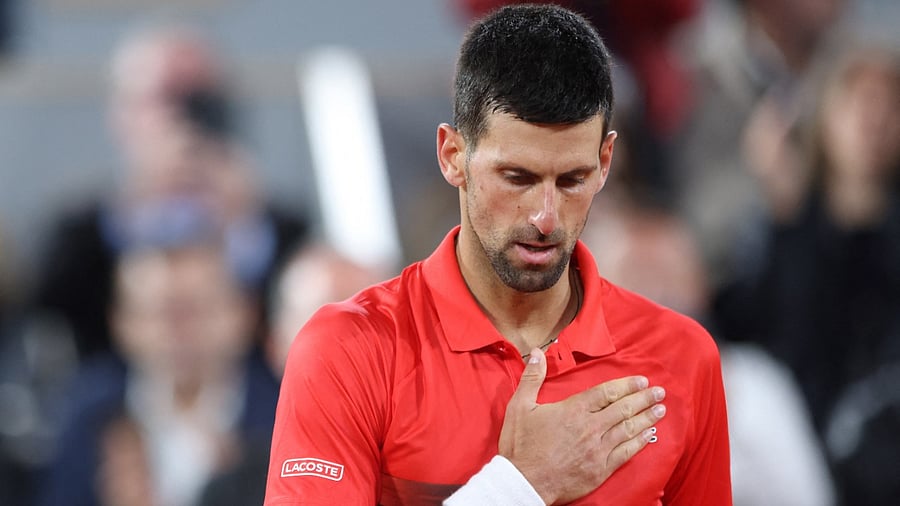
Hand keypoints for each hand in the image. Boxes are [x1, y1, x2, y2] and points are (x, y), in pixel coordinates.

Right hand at [499, 348, 665, 504]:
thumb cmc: (521, 446)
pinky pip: (626, 452)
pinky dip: (639, 442)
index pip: (606, 392)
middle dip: (643, 398)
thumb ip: (532, 377)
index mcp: (573, 409)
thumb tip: (537, 352)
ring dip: (646, 417)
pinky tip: (648, 436)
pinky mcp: (600, 468)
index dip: (626, 385)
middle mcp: (590, 427)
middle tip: (659, 391)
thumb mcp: (519, 406)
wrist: (524, 482)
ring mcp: (598, 448)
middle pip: (623, 408)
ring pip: (628, 429)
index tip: (641, 381)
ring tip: (660, 409)